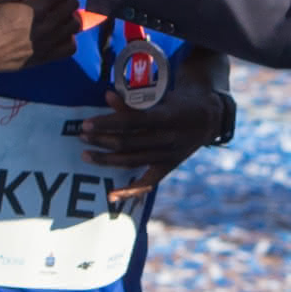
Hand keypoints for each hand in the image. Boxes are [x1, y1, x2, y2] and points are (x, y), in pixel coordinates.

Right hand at [0, 0, 79, 75]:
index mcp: (36, 9)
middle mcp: (47, 26)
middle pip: (72, 4)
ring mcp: (49, 43)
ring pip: (75, 25)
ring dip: (69, 15)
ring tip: (58, 12)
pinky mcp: (47, 57)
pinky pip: (70, 47)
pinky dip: (69, 37)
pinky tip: (59, 32)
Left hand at [80, 88, 220, 199]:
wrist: (208, 118)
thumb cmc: (178, 102)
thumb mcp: (160, 97)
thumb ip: (134, 101)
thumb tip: (107, 95)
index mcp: (167, 117)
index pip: (131, 122)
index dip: (107, 123)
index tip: (87, 123)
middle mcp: (168, 139)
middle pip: (128, 143)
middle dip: (101, 140)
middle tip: (81, 136)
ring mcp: (169, 155)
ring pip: (132, 161)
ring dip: (106, 159)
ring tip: (86, 155)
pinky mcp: (168, 166)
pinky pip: (147, 183)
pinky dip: (130, 191)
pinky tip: (111, 195)